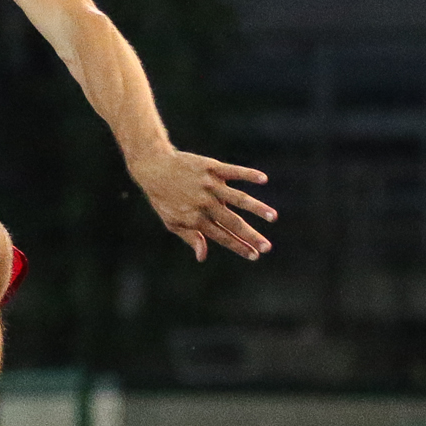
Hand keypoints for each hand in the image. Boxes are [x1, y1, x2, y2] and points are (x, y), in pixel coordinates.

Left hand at [130, 148, 275, 260]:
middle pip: (232, 222)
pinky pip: (233, 171)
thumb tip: (202, 257)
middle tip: (268, 247)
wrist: (154, 167)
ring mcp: (210, 185)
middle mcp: (205, 203)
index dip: (238, 247)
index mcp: (196, 219)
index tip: (254, 256)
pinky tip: (263, 179)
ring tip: (272, 217)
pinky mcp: (212, 168)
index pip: (222, 236)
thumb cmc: (163, 197)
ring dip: (256, 208)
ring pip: (237, 198)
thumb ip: (190, 238)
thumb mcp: (172, 222)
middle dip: (251, 236)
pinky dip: (248, 174)